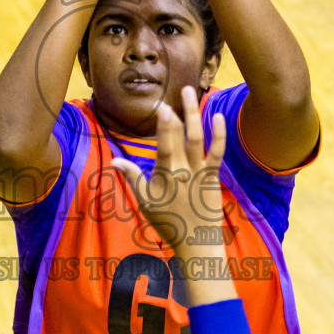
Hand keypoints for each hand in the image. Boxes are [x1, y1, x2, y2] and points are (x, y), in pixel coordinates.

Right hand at [111, 86, 225, 258]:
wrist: (196, 242)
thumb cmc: (168, 223)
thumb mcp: (145, 201)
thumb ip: (132, 177)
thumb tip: (115, 161)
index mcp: (165, 175)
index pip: (164, 144)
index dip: (164, 125)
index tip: (163, 107)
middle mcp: (183, 170)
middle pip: (181, 135)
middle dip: (180, 112)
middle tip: (181, 90)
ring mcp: (200, 171)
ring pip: (198, 138)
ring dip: (196, 114)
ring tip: (193, 94)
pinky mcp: (212, 175)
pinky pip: (217, 151)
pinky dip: (219, 133)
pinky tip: (217, 115)